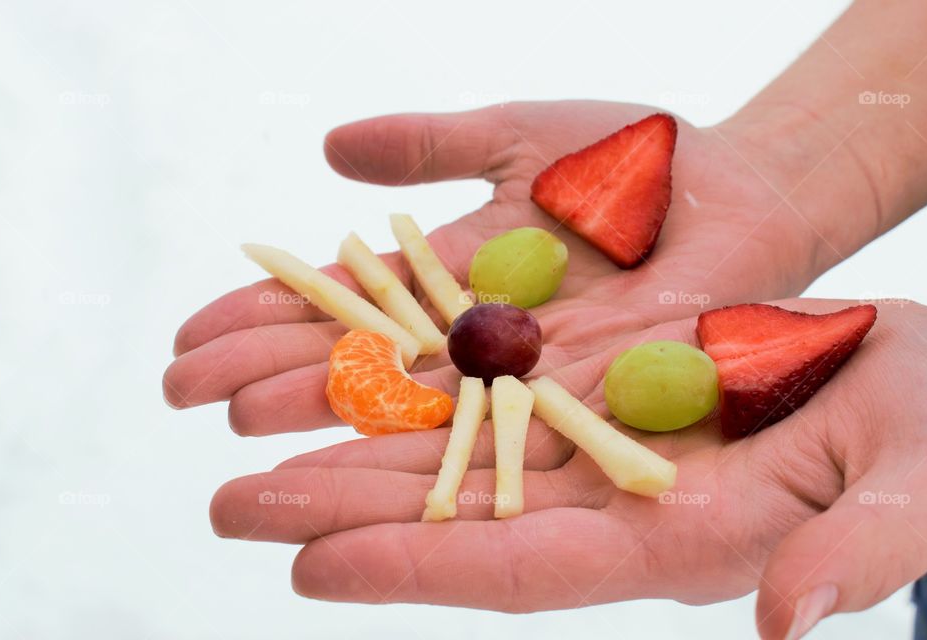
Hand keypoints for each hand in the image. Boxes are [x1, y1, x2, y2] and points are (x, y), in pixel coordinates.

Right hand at [163, 100, 844, 433]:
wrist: (742, 191)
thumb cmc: (639, 157)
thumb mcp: (522, 134)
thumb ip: (431, 145)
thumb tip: (331, 150)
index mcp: (450, 279)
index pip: (340, 305)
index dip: (266, 320)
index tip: (191, 339)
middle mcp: (474, 343)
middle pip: (360, 370)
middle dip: (272, 383)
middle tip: (183, 399)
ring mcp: (524, 383)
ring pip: (413, 418)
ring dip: (329, 435)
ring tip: (247, 452)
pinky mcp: (581, 415)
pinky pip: (496, 447)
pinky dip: (429, 467)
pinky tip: (363, 485)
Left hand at [208, 298, 926, 639]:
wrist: (924, 369)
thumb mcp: (920, 480)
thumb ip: (861, 549)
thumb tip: (792, 622)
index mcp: (680, 538)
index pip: (528, 567)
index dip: (419, 570)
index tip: (310, 571)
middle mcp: (619, 497)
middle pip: (461, 508)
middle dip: (347, 510)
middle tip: (236, 504)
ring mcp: (602, 438)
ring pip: (458, 441)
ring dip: (360, 440)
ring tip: (259, 436)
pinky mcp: (603, 379)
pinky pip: (494, 379)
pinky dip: (421, 371)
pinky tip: (354, 362)